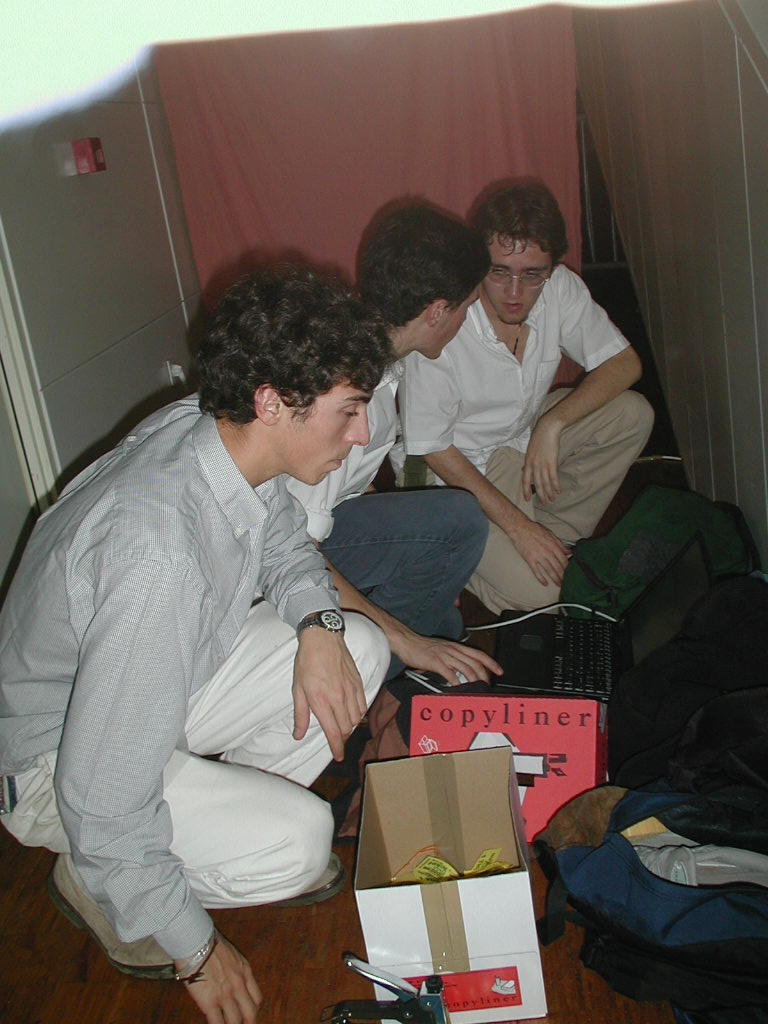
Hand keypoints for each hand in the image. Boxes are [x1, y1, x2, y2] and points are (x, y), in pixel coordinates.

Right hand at [178, 931, 261, 1023]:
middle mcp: (239, 985)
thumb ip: (234, 970)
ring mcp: (225, 995)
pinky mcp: (210, 1001)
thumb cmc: (209, 943)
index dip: (253, 1010)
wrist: (196, 941)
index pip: (257, 998)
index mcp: (244, 972)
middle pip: (251, 1013)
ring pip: (235, 1021)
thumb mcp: (231, 954)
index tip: (249, 1015)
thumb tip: (229, 979)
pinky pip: (217, 1023)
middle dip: (248, 1023)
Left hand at [293, 629, 367, 760]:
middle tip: (336, 739)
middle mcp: (339, 699)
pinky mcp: (358, 682)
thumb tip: (298, 735)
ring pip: (356, 718)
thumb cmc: (306, 663)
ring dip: (350, 726)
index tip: (339, 756)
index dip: (337, 748)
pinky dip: (359, 713)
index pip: (333, 732)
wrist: (322, 638)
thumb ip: (300, 714)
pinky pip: (363, 705)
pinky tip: (352, 711)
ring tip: (343, 725)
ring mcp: (351, 690)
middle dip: (342, 738)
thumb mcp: (297, 689)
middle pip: (347, 729)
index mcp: (322, 702)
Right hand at [391, 629, 501, 685]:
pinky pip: (450, 674)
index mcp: (456, 646)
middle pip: (475, 663)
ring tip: (478, 689)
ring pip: (466, 669)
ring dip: (474, 680)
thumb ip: (451, 658)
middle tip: (488, 685)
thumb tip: (458, 673)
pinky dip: (457, 683)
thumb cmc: (421, 647)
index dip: (491, 663)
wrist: (407, 641)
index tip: (499, 671)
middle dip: (485, 675)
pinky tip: (459, 689)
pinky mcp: (436, 662)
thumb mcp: (441, 649)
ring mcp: (445, 655)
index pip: (478, 654)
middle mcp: (453, 650)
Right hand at [509, 516, 570, 588]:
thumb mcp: (550, 534)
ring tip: (559, 585)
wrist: (520, 528)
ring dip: (555, 579)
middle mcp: (547, 552)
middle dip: (563, 576)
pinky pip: (537, 571)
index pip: (563, 559)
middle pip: (558, 567)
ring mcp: (538, 556)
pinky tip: (545, 583)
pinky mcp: (530, 559)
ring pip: (549, 570)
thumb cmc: (534, 529)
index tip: (571, 573)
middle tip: (567, 582)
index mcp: (553, 545)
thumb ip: (560, 544)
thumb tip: (569, 552)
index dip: (568, 568)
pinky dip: (541, 578)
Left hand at [522, 417, 562, 503]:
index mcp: (527, 462)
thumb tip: (523, 471)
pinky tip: (558, 490)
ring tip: (552, 499)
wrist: (547, 430)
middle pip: (536, 484)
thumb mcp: (529, 451)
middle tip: (544, 503)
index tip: (527, 499)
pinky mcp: (552, 462)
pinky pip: (554, 477)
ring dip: (549, 492)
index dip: (525, 490)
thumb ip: (527, 463)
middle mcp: (534, 465)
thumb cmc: (538, 439)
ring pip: (545, 482)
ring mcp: (543, 464)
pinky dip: (556, 485)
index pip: (524, 480)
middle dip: (540, 495)